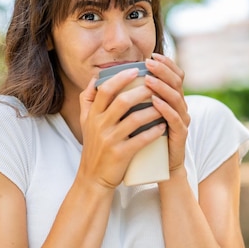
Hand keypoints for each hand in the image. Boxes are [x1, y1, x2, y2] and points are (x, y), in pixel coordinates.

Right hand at [78, 68, 167, 189]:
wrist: (93, 178)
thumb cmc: (94, 146)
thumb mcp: (85, 122)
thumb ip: (88, 99)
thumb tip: (95, 78)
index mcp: (92, 115)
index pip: (105, 89)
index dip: (121, 77)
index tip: (136, 70)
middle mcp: (99, 125)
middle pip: (122, 101)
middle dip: (141, 91)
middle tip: (156, 85)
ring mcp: (110, 140)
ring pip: (134, 120)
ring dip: (151, 110)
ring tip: (163, 105)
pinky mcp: (120, 154)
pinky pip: (140, 140)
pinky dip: (153, 132)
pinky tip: (163, 126)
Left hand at [144, 54, 189, 173]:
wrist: (155, 166)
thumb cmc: (144, 137)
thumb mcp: (137, 113)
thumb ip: (132, 96)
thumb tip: (113, 77)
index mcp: (171, 99)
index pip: (174, 75)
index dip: (166, 64)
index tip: (151, 55)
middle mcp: (179, 106)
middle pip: (176, 82)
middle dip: (163, 70)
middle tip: (149, 63)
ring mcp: (181, 120)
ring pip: (176, 98)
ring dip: (162, 87)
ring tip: (148, 80)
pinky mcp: (179, 135)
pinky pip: (175, 119)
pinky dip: (165, 109)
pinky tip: (155, 102)